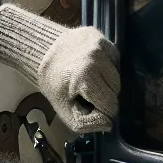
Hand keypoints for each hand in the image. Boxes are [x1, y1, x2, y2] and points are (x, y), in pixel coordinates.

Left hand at [0, 5, 119, 134]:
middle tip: (89, 93)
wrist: (44, 53)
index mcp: (85, 78)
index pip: (110, 105)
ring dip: (108, 82)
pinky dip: (109, 67)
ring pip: (118, 75)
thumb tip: (108, 123)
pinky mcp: (103, 38)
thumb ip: (86, 123)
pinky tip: (95, 67)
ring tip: (92, 80)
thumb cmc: (54, 84)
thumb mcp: (64, 110)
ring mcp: (101, 46)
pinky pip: (116, 61)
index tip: (90, 106)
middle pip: (116, 90)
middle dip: (106, 96)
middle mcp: (96, 59)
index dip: (102, 111)